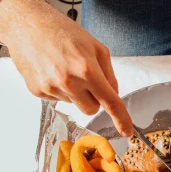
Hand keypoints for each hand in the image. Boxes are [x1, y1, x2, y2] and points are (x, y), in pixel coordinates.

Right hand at [0, 0, 132, 135]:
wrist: (26, 23)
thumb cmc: (60, 30)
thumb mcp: (96, 47)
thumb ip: (109, 74)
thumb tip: (113, 93)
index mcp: (86, 69)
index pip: (110, 102)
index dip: (121, 119)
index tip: (126, 131)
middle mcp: (68, 81)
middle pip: (91, 109)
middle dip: (93, 98)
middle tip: (85, 79)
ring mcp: (51, 88)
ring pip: (74, 104)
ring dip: (74, 92)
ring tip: (64, 69)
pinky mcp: (37, 90)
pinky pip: (58, 99)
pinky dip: (59, 89)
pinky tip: (52, 71)